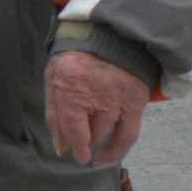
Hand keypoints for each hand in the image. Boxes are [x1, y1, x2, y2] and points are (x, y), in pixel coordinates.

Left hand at [41, 48, 144, 166]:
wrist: (108, 33)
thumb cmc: (75, 58)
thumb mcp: (54, 79)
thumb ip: (55, 114)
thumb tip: (62, 148)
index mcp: (71, 86)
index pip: (74, 127)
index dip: (77, 147)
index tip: (80, 157)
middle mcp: (98, 93)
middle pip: (93, 133)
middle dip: (89, 141)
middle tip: (86, 144)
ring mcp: (119, 96)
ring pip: (110, 134)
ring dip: (103, 147)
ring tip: (99, 155)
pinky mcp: (137, 98)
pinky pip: (130, 133)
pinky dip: (121, 147)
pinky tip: (114, 155)